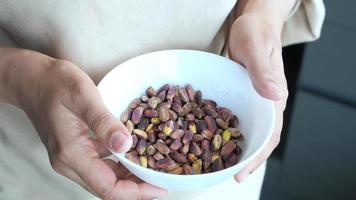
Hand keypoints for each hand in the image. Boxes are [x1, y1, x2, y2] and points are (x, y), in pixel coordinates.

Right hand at [17, 57, 166, 198]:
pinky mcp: (76, 151)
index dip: (137, 192)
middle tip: (164, 177)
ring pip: (106, 178)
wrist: (32, 80)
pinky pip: (102, 165)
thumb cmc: (55, 83)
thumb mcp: (83, 96)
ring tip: (155, 169)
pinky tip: (137, 154)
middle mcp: (69, 163)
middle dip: (138, 187)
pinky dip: (121, 164)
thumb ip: (104, 122)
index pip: (108, 187)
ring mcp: (72, 158)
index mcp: (71, 154)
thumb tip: (126, 146)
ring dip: (131, 177)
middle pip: (108, 187)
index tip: (160, 187)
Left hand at [228, 12, 287, 180]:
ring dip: (230, 148)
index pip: (270, 134)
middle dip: (242, 159)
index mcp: (273, 98)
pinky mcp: (238, 96)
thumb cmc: (256, 32)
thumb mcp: (257, 48)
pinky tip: (205, 138)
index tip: (242, 172)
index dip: (258, 156)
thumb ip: (262, 71)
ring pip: (243, 131)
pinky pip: (230, 118)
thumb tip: (274, 97)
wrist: (251, 23)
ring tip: (213, 164)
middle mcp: (263, 104)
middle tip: (224, 174)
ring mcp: (250, 102)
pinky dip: (220, 131)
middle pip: (256, 138)